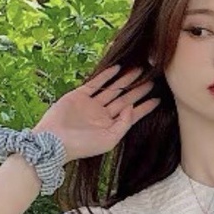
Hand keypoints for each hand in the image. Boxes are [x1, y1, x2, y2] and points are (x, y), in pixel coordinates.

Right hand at [33, 63, 158, 162]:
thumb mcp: (109, 140)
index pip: (132, 115)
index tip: (159, 98)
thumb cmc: (82, 146)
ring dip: (125, 79)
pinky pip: (95, 83)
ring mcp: (91, 105)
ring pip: (112, 89)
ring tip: (139, 69)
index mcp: (110, 128)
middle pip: (125, 99)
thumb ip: (124, 124)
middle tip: (153, 77)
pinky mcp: (79, 95)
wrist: (54, 141)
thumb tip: (132, 107)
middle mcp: (103, 115)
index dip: (145, 107)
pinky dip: (106, 76)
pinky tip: (117, 68)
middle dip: (138, 89)